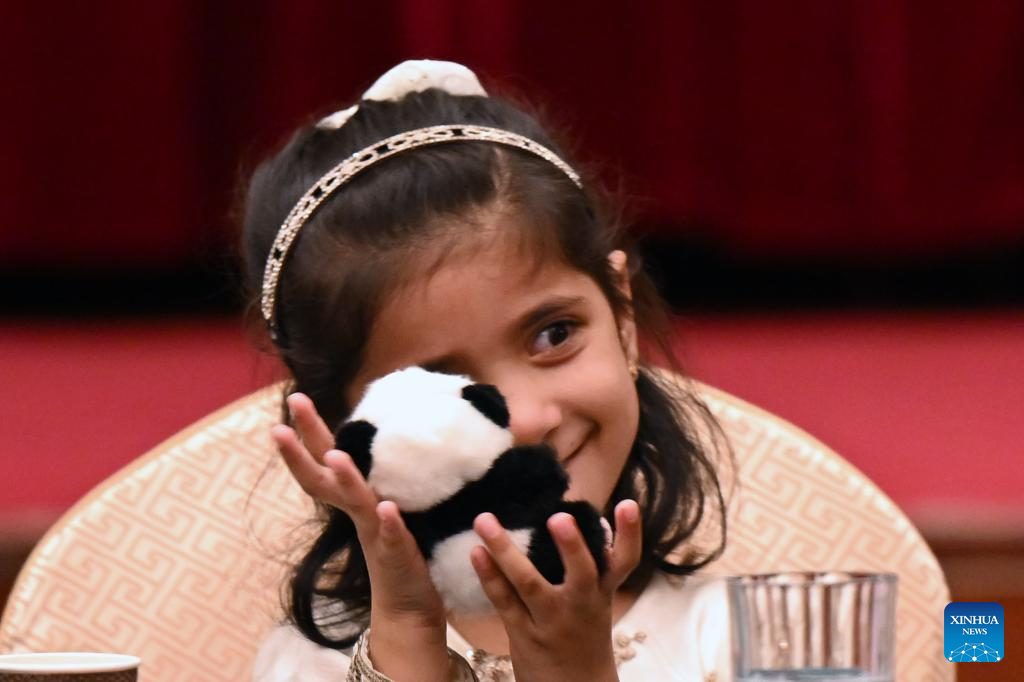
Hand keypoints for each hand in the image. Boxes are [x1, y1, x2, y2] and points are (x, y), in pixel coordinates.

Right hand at [272, 393, 449, 680]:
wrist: (410, 607)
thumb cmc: (402, 548)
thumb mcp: (390, 504)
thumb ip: (383, 476)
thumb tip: (392, 434)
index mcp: (356, 498)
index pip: (326, 459)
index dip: (309, 431)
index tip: (295, 398)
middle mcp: (359, 513)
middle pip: (323, 478)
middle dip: (302, 449)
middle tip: (282, 421)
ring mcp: (375, 533)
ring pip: (356, 503)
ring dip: (346, 480)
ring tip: (336, 457)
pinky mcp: (398, 555)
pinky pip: (392, 537)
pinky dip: (389, 523)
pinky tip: (387, 509)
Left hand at [471, 500, 642, 681]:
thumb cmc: (583, 634)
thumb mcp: (596, 600)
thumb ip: (588, 565)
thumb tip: (575, 517)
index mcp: (602, 592)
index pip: (625, 561)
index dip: (629, 533)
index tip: (628, 504)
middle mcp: (581, 605)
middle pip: (581, 573)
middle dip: (572, 546)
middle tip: (559, 516)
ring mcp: (551, 620)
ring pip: (529, 582)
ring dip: (505, 550)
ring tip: (485, 520)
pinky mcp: (524, 634)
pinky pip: (504, 601)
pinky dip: (489, 576)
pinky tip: (476, 552)